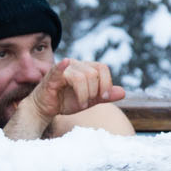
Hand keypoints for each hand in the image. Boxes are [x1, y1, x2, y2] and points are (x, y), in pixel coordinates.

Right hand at [5, 59, 124, 138]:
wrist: (46, 108)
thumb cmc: (67, 101)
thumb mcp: (90, 100)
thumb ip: (105, 96)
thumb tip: (124, 92)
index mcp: (86, 67)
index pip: (102, 68)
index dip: (107, 83)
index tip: (104, 97)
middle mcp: (76, 64)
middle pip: (93, 74)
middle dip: (94, 92)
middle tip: (88, 103)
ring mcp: (64, 68)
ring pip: (81, 77)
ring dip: (84, 95)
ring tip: (81, 104)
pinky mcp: (52, 76)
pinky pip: (59, 68)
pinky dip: (62, 66)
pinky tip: (65, 63)